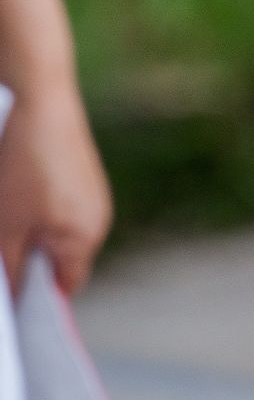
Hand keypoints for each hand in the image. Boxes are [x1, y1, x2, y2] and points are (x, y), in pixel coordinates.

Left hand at [0, 77, 111, 297]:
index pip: (64, 288)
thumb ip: (13, 269)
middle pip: (61, 260)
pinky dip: (37, 208)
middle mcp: (98, 219)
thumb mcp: (6, 227)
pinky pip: (60, 205)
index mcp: (85, 239)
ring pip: (57, 231)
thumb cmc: (24, 165)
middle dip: (30, 259)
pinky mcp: (81, 173)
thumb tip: (16, 300)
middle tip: (1, 247)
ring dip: (31, 231)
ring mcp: (92, 193)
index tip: (11, 297)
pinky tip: (15, 190)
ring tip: (5, 215)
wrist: (37, 99)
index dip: (36, 297)